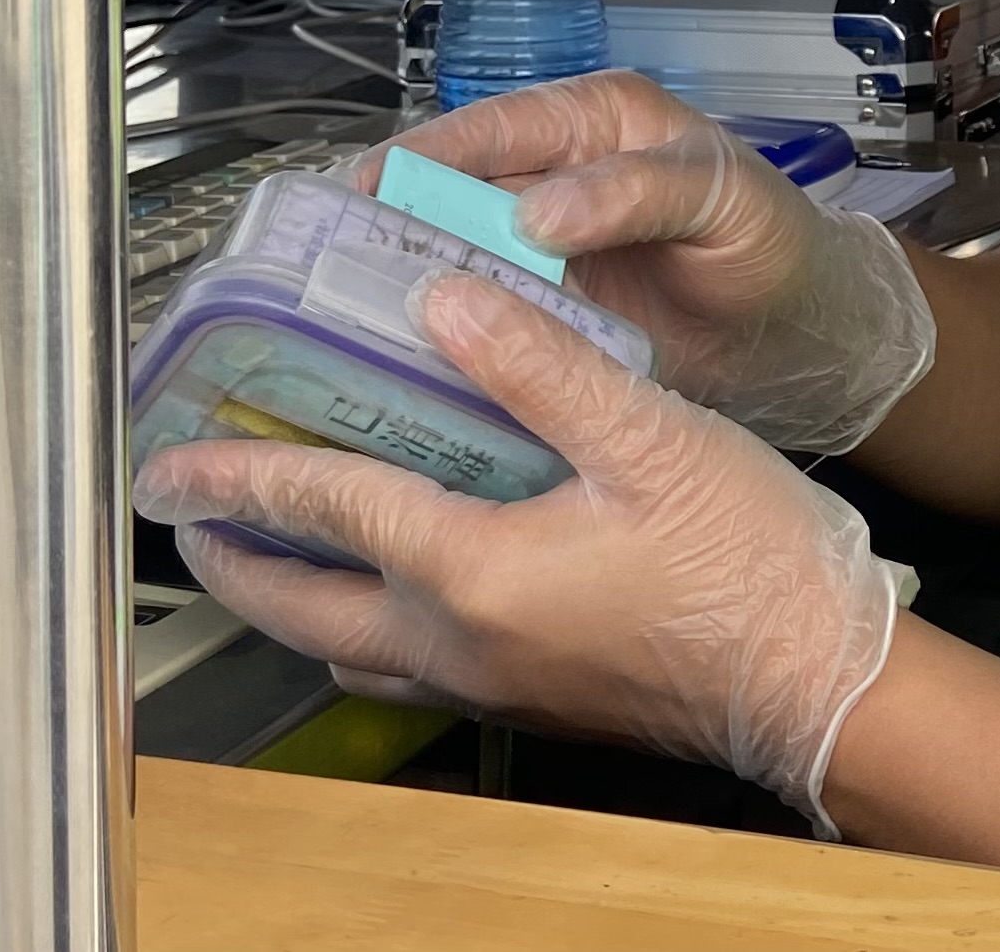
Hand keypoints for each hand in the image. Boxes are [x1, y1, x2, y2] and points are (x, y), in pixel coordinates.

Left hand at [134, 271, 908, 832]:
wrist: (824, 681)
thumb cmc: (752, 568)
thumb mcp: (651, 437)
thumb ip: (541, 363)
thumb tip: (451, 299)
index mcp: (474, 571)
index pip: (327, 508)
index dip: (243, 472)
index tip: (175, 458)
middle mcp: (462, 644)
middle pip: (303, 607)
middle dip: (234, 560)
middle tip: (189, 515)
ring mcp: (494, 685)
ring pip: (349, 652)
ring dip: (292, 601)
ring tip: (271, 546)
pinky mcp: (531, 701)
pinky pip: (407, 670)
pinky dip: (364, 627)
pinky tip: (394, 585)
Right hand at [365, 70, 934, 454]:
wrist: (808, 331)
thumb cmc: (772, 241)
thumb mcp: (719, 198)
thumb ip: (636, 191)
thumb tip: (536, 210)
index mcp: (591, 124)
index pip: (490, 127)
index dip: (425, 155)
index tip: (366, 189)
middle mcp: (552, 179)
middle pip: (450, 190)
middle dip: (390, 221)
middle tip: (325, 261)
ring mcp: (541, 251)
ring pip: (452, 256)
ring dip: (404, 281)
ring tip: (338, 312)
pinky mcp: (543, 315)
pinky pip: (479, 315)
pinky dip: (441, 331)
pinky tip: (398, 359)